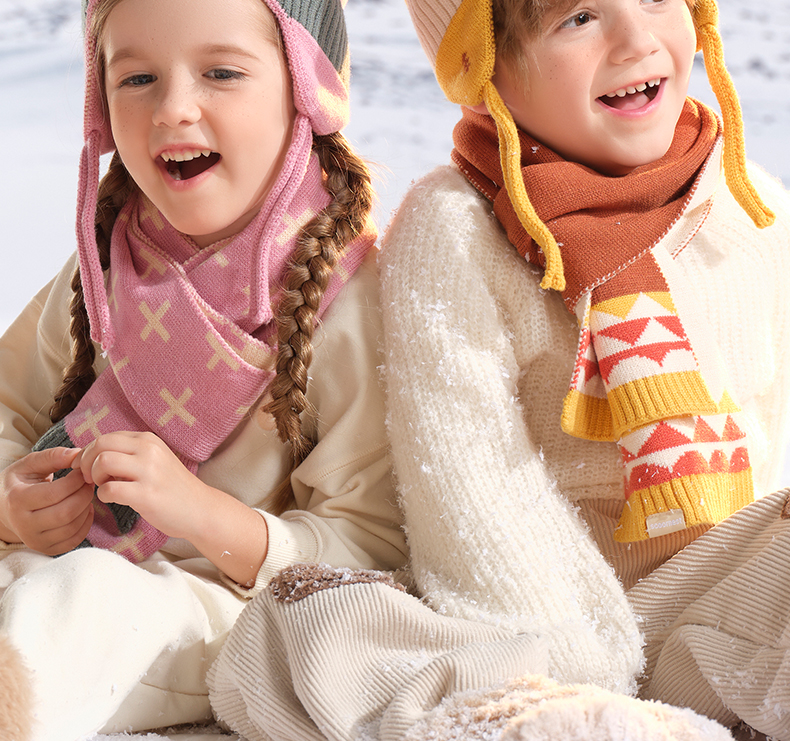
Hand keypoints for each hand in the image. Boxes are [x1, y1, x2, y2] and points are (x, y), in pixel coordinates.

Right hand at [0, 448, 94, 554]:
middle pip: (66, 513)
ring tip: (85, 493)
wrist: (4, 510)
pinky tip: (84, 509)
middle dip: (84, 494)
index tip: (83, 471)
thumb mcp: (30, 465)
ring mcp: (34, 540)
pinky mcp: (46, 549)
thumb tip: (77, 454)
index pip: (55, 493)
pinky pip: (74, 540)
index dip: (76, 480)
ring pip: (72, 527)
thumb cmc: (20, 483)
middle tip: (88, 482)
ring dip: (87, 508)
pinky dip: (85, 523)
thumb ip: (52, 456)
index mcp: (17, 500)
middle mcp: (24, 525)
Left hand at [73, 431, 206, 540]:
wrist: (201, 508)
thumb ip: (127, 453)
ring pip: (103, 462)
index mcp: (149, 440)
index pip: (105, 437)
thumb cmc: (171, 487)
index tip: (86, 468)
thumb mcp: (154, 460)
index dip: (88, 453)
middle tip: (89, 478)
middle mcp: (150, 450)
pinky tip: (114, 499)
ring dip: (94, 477)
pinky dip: (103, 496)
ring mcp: (149, 472)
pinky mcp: (147, 494)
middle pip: (100, 445)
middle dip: (86, 463)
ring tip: (104, 486)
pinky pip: (109, 489)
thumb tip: (87, 453)